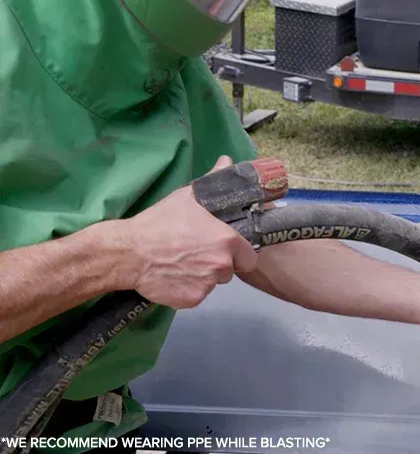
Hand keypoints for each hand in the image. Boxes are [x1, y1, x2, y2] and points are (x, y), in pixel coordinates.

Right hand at [118, 156, 257, 308]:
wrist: (128, 252)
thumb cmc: (159, 222)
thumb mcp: (187, 197)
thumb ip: (213, 181)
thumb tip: (227, 161)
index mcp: (227, 241)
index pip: (250, 257)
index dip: (239, 254)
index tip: (226, 249)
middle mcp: (222, 265)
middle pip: (231, 270)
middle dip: (220, 264)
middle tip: (198, 253)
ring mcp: (207, 285)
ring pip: (214, 283)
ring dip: (204, 276)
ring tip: (183, 263)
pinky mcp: (192, 300)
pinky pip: (198, 294)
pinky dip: (189, 288)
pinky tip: (174, 276)